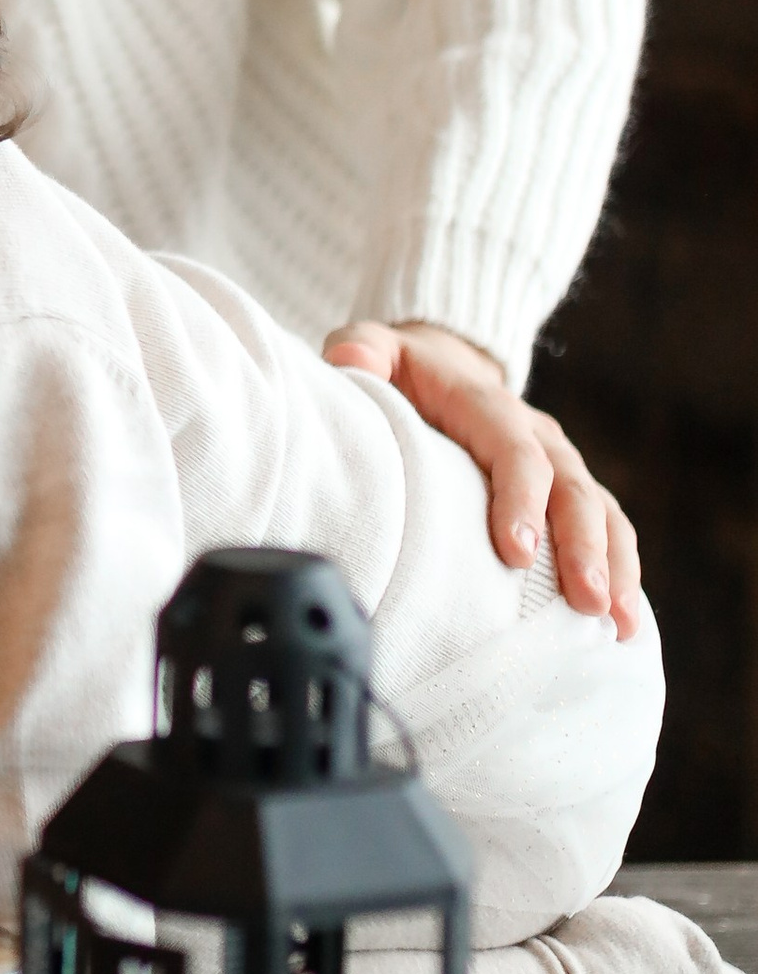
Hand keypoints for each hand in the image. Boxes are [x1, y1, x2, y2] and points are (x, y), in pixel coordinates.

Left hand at [322, 318, 641, 638]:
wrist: (447, 365)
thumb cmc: (403, 370)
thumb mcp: (377, 348)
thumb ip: (362, 349)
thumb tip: (349, 359)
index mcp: (489, 407)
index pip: (514, 451)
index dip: (520, 498)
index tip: (516, 553)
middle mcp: (538, 436)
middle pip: (573, 490)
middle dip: (583, 548)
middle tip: (588, 602)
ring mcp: (562, 466)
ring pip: (603, 514)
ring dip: (617, 568)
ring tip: (619, 625)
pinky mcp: (570, 494)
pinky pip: (608, 531)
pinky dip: (622, 573)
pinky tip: (624, 625)